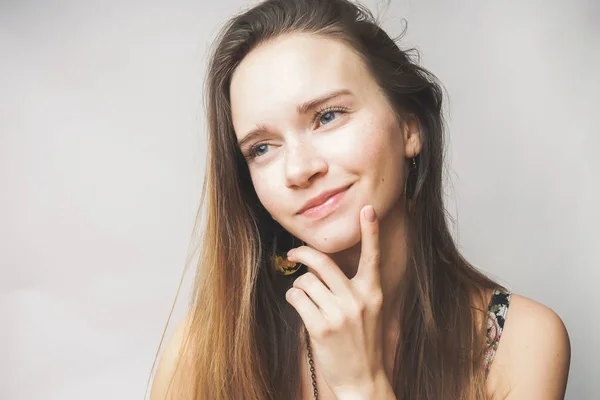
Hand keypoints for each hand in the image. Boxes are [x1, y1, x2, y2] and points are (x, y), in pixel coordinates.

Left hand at [285, 205, 388, 397]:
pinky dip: (293, 298)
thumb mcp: (369, 312)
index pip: (372, 257)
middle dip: (303, 253)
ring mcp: (340, 314)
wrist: (363, 379)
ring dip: (298, 285)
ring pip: (305, 281)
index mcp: (373, 293)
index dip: (370, 231)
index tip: (368, 209)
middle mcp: (358, 300)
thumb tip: (321, 266)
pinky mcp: (321, 327)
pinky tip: (299, 305)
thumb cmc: (363, 343)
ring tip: (303, 296)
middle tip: (293, 253)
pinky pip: (297, 298)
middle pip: (323, 262)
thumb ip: (354, 288)